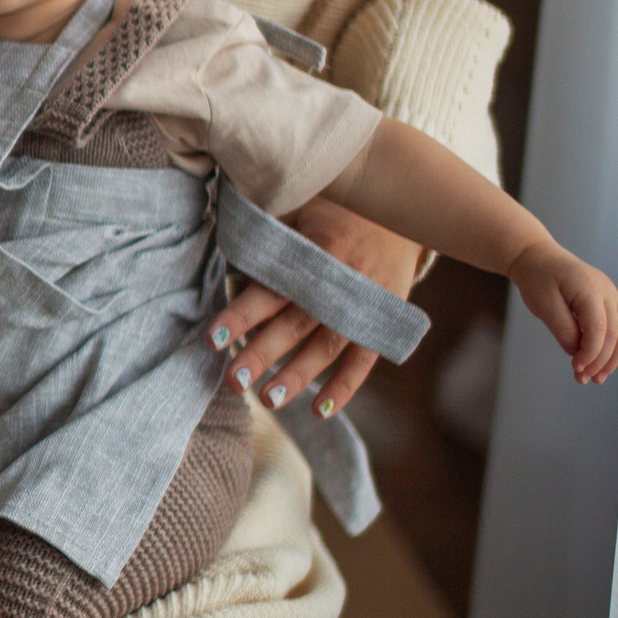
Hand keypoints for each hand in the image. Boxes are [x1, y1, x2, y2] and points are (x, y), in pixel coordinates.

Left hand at [206, 195, 422, 418]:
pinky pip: (365, 359)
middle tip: (233, 381)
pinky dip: (344, 387)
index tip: (213, 339)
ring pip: (328, 346)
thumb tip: (228, 273)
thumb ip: (267, 237)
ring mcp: (367, 304)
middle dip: (263, 354)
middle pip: (297, 323)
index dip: (242, 314)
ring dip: (298, 376)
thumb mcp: (299, 206)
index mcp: (319, 248)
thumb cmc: (332, 211)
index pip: (273, 287)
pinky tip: (320, 411)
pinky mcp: (384, 320)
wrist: (404, 212)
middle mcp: (343, 280)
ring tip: (267, 399)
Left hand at [506, 241, 617, 383]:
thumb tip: (577, 352)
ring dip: (614, 357)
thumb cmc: (537, 278)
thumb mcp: (543, 304)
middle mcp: (607, 292)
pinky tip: (612, 363)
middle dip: (601, 360)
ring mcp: (612, 295)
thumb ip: (562, 328)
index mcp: (590, 289)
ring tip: (598, 377)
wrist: (538, 257)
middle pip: (615, 333)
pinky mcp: (610, 300)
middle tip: (585, 379)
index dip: (590, 353)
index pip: (599, 329)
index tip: (576, 369)